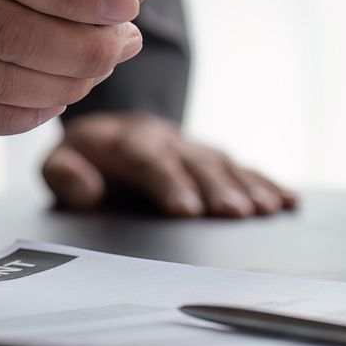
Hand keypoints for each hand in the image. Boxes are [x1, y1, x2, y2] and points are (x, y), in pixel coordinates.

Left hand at [44, 112, 297, 217]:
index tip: (186, 210)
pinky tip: (287, 201)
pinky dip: (266, 183)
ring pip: (221, 163)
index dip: (167, 182)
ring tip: (265, 210)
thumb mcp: (58, 164)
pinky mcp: (211, 156)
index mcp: (121, 140)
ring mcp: (190, 146)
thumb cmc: (83, 159)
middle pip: (192, 161)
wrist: (108, 132)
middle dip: (215, 187)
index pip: (146, 158)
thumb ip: (64, 176)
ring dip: (245, 186)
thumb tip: (87, 189)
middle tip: (235, 214)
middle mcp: (162, 138)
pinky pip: (242, 166)